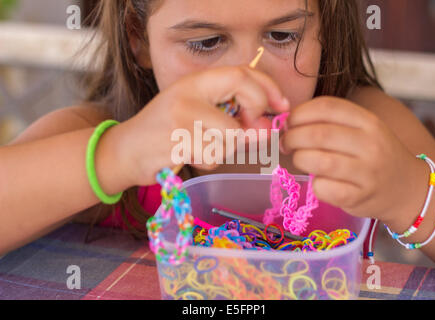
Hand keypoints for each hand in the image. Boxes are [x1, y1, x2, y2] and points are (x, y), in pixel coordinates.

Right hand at [117, 66, 289, 185]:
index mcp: (195, 81)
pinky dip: (210, 162)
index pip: (242, 73)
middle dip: (254, 118)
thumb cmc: (166, 132)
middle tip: (246, 132)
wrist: (125, 151)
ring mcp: (181, 117)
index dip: (268, 88)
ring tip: (202, 147)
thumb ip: (233, 117)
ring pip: (232, 135)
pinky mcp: (177, 143)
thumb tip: (269, 128)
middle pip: (244, 96)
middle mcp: (189, 93)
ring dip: (226, 149)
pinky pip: (214, 156)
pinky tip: (190, 156)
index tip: (281, 106)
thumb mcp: (199, 114)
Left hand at [281, 96, 423, 221]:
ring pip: (319, 162)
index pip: (326, 107)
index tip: (288, 122)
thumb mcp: (361, 129)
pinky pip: (324, 189)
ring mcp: (367, 172)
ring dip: (299, 159)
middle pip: (318, 135)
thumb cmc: (372, 155)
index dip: (299, 113)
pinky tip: (318, 182)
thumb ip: (330, 122)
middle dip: (292, 138)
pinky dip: (314, 185)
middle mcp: (370, 144)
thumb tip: (286, 122)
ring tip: (299, 159)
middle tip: (285, 143)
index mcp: (368, 121)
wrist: (406, 188)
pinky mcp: (359, 197)